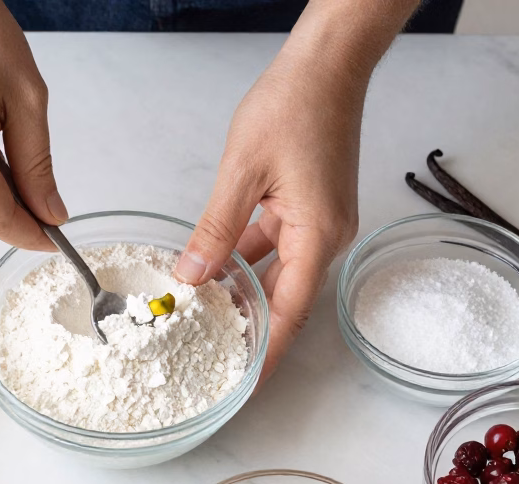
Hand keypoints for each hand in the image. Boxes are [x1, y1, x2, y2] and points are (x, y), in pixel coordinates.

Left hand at [175, 2, 412, 378]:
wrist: (326, 64)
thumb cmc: (294, 106)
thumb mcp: (241, 172)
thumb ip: (215, 229)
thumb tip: (192, 276)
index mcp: (318, 235)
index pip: (290, 313)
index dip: (267, 352)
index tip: (245, 384)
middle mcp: (326, 236)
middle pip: (287, 299)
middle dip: (252, 329)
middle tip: (216, 359)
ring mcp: (319, 222)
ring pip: (278, 273)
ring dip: (245, 293)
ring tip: (205, 318)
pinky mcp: (310, 206)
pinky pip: (277, 246)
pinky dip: (248, 261)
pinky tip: (213, 269)